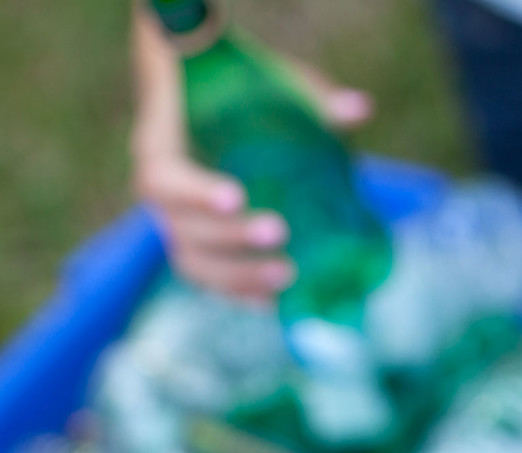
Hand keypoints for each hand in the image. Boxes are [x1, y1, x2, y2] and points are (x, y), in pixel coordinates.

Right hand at [132, 7, 373, 299]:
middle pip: (181, 228)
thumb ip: (311, 94)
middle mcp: (162, 191)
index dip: (195, 191)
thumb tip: (358, 109)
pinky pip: (209, 275)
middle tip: (280, 233)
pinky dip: (238, 293)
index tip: (237, 197)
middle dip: (230, 238)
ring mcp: (177, 221)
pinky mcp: (199, 241)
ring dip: (236, 277)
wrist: (213, 94)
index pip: (164, 177)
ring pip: (193, 261)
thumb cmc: (241, 86)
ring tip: (287, 276)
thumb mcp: (274, 80)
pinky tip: (273, 303)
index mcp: (163, 146)